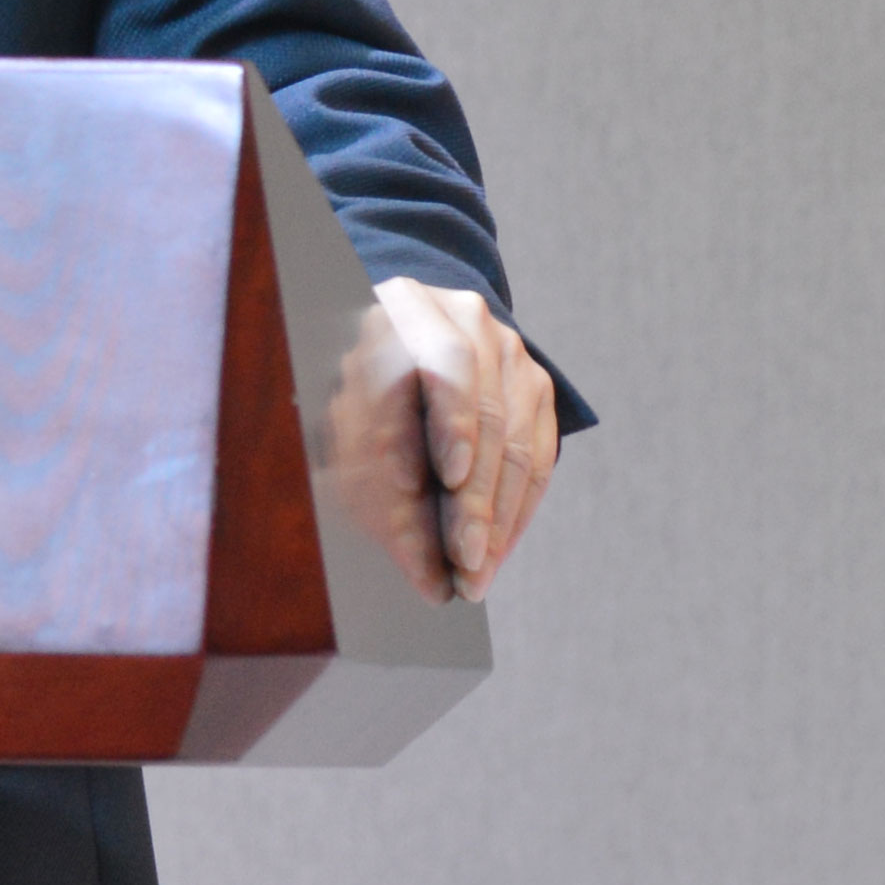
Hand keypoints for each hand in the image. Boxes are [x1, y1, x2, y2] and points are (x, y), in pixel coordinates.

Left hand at [327, 280, 558, 601]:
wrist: (392, 342)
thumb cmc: (353, 393)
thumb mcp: (345, 428)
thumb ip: (377, 489)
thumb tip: (426, 577)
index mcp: (399, 307)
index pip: (437, 365)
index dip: (447, 422)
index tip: (445, 478)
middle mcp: (460, 316)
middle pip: (482, 410)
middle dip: (473, 496)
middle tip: (462, 559)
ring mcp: (505, 345)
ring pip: (515, 438)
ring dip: (498, 515)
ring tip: (477, 572)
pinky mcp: (534, 381)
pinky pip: (539, 454)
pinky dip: (518, 509)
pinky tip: (497, 549)